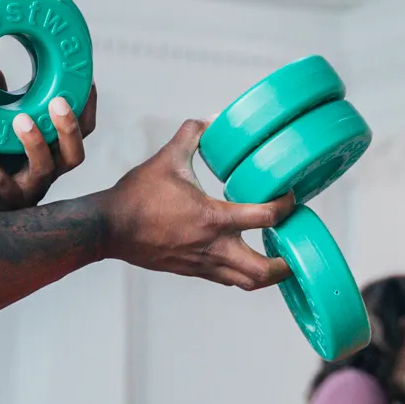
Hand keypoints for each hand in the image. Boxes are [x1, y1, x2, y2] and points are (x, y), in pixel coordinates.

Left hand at [0, 72, 99, 210]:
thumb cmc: (0, 167)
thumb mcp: (6, 134)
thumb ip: (3, 104)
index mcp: (57, 154)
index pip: (85, 132)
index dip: (89, 107)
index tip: (86, 80)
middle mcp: (51, 172)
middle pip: (75, 154)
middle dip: (70, 127)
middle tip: (58, 102)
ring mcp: (31, 188)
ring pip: (43, 168)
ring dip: (35, 142)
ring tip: (20, 120)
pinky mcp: (8, 202)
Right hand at [98, 120, 293, 287]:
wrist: (107, 229)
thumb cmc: (136, 196)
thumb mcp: (166, 159)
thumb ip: (190, 136)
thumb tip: (207, 121)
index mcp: (213, 219)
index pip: (266, 217)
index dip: (286, 207)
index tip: (290, 198)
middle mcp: (213, 247)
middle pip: (263, 272)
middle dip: (286, 265)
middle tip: (297, 251)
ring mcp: (203, 264)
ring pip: (246, 283)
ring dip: (267, 275)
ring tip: (278, 259)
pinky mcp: (192, 271)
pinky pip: (226, 280)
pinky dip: (243, 274)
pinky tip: (246, 258)